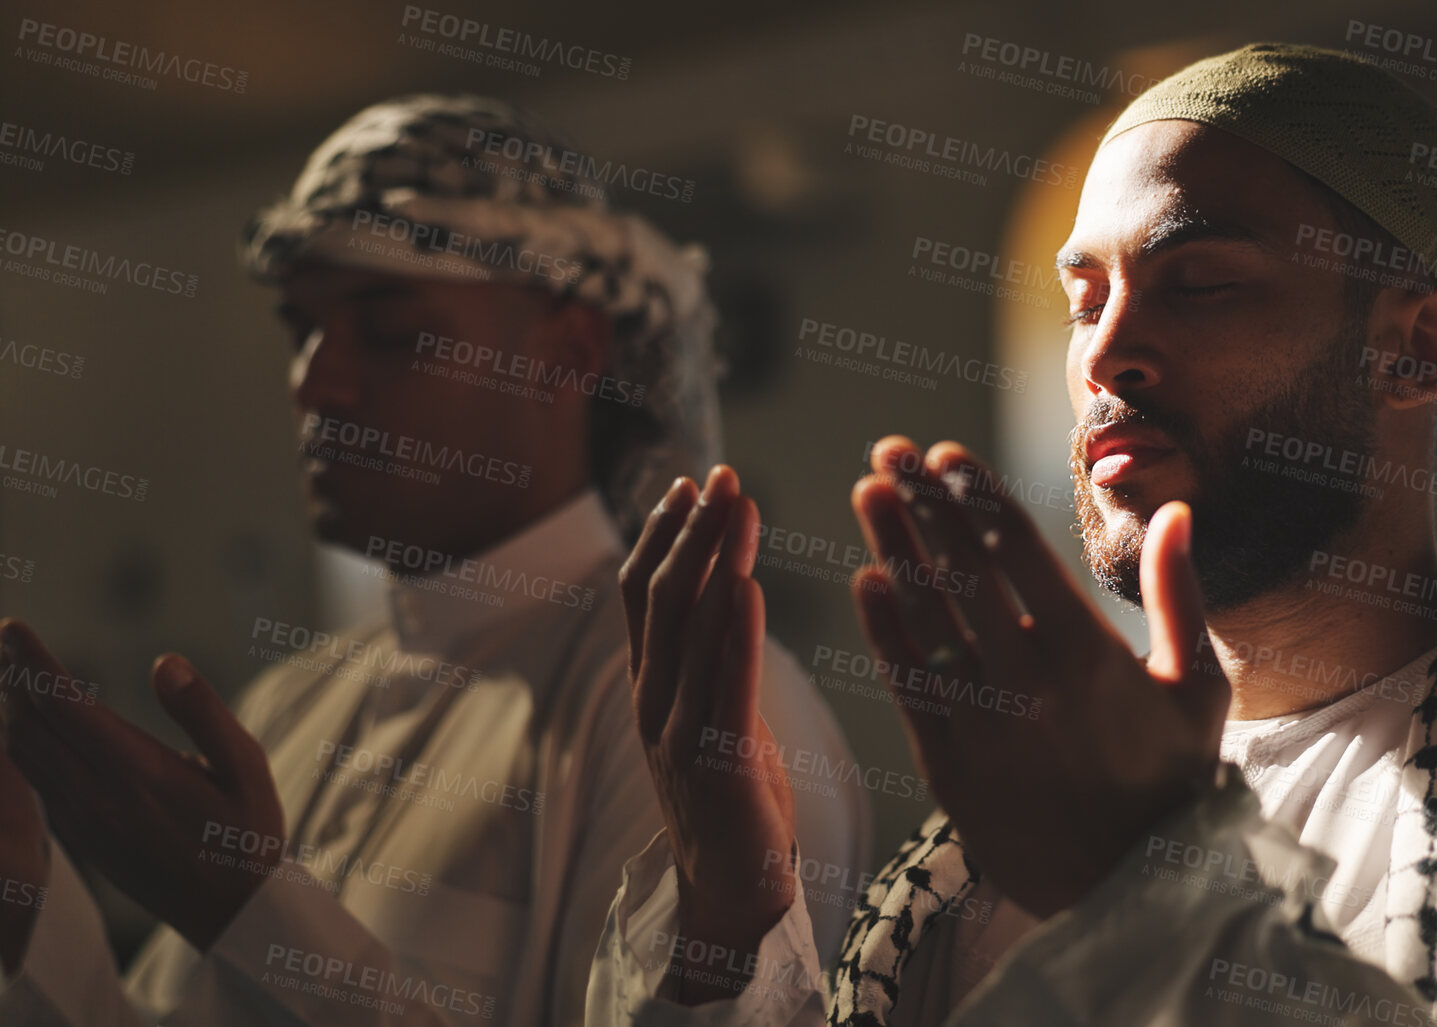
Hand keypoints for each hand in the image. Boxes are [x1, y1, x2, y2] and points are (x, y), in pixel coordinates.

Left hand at [0, 619, 282, 951]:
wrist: (230, 912)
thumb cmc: (247, 832)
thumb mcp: (247, 767)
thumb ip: (204, 712)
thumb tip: (164, 662)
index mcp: (140, 773)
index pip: (67, 707)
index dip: (33, 664)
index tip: (11, 628)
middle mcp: (99, 796)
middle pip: (33, 726)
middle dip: (14, 678)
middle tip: (7, 638)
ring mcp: (83, 820)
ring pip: (25, 755)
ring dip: (14, 710)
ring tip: (12, 672)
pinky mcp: (80, 835)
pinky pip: (34, 781)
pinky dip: (22, 743)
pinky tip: (29, 724)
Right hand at [620, 467, 795, 1003]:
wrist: (730, 888)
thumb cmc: (734, 795)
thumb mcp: (712, 710)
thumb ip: (709, 657)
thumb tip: (727, 587)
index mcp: (651, 685)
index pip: (643, 592)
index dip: (662, 532)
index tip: (693, 481)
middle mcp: (653, 699)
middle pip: (663, 597)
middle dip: (692, 530)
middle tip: (722, 476)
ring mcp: (677, 730)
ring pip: (690, 630)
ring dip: (717, 561)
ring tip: (741, 508)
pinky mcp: (716, 761)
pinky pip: (723, 685)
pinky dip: (736, 632)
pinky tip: (750, 588)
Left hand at [849, 438, 1228, 918]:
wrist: (1129, 891)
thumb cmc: (1171, 781)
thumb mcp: (1199, 687)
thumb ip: (1182, 594)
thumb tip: (1174, 511)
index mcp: (1088, 653)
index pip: (1016, 552)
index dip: (975, 496)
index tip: (945, 455)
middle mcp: (1027, 681)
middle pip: (959, 570)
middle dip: (920, 504)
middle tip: (889, 451)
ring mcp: (981, 723)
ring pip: (923, 618)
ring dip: (891, 549)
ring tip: (867, 493)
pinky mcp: (947, 764)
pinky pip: (905, 684)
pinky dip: (882, 631)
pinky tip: (865, 583)